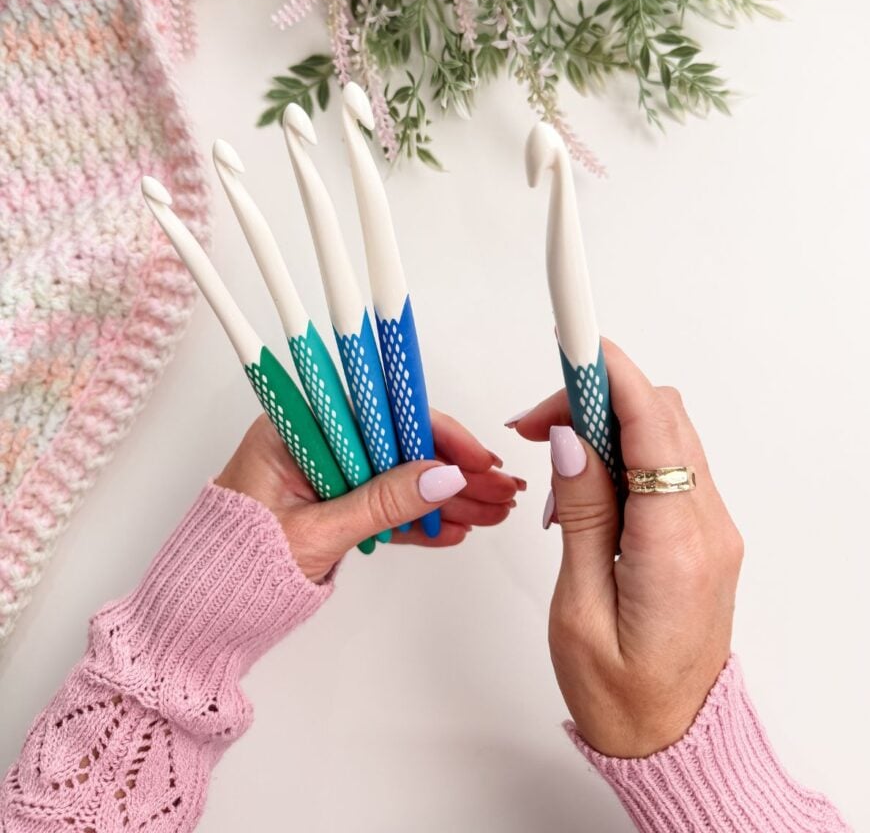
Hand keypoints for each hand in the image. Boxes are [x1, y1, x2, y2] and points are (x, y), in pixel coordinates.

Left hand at [216, 410, 524, 581]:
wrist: (195, 627)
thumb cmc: (231, 574)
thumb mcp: (316, 535)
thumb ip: (382, 503)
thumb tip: (443, 476)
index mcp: (293, 431)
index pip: (378, 414)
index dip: (435, 432)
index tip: (476, 457)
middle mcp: (309, 445)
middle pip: (395, 446)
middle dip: (450, 471)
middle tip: (501, 491)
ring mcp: (321, 478)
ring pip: (394, 478)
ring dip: (442, 498)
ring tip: (491, 513)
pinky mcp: (327, 509)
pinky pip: (378, 508)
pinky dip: (413, 521)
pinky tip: (454, 529)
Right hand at [512, 339, 743, 757]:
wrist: (673, 741)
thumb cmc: (621, 695)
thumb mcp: (579, 608)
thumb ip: (581, 513)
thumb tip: (572, 437)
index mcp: (677, 547)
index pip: (652, 426)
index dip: (611, 372)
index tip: (573, 339)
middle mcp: (708, 527)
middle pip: (660, 416)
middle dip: (595, 395)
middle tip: (535, 421)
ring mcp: (712, 528)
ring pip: (665, 433)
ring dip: (607, 422)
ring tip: (552, 452)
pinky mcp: (703, 532)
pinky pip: (667, 465)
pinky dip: (624, 450)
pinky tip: (583, 479)